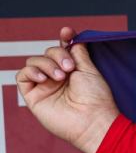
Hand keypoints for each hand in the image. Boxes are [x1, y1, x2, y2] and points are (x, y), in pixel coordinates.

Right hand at [16, 27, 119, 152]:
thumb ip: (78, 53)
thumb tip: (74, 38)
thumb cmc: (96, 99)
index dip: (63, 39)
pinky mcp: (33, 95)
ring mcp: (44, 85)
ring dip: (46, 64)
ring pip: (34, 61)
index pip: (62, 49)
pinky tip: (44, 78)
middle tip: (69, 68)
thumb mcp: (89, 70)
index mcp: (72, 70)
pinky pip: (22, 76)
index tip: (67, 32)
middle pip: (47, 53)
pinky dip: (31, 72)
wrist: (93, 121)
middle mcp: (57, 77)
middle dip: (58, 54)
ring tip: (60, 76)